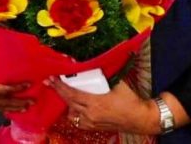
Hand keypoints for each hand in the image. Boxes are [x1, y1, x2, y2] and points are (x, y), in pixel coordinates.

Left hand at [45, 77, 159, 133]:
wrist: (139, 118)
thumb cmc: (129, 99)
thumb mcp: (116, 83)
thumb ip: (103, 75)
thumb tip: (93, 62)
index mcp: (95, 103)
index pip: (71, 94)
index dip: (60, 86)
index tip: (52, 78)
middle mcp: (90, 115)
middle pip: (69, 103)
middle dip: (58, 92)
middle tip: (50, 82)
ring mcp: (92, 123)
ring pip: (72, 114)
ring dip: (67, 103)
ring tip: (63, 92)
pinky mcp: (95, 127)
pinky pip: (79, 121)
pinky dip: (74, 113)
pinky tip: (74, 106)